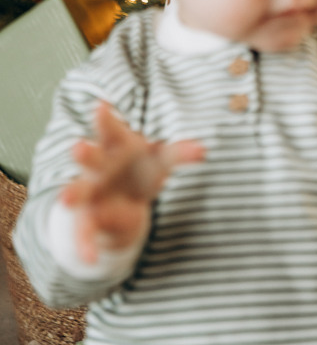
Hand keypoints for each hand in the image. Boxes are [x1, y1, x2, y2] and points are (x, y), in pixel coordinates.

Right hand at [61, 100, 204, 262]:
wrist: (120, 198)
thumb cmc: (140, 167)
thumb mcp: (159, 160)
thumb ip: (178, 154)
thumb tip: (203, 150)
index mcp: (116, 146)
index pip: (111, 130)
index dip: (106, 119)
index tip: (101, 106)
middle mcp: (98, 166)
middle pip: (92, 157)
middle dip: (86, 153)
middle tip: (78, 147)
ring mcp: (90, 192)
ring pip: (78, 191)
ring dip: (73, 194)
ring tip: (66, 199)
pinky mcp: (87, 218)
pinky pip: (84, 232)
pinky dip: (86, 245)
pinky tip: (90, 258)